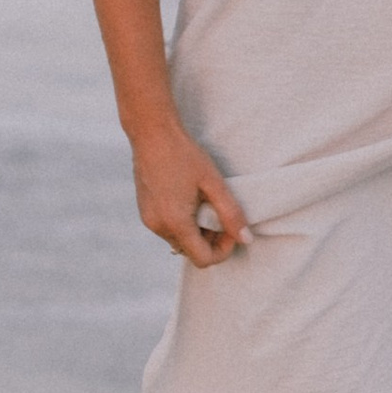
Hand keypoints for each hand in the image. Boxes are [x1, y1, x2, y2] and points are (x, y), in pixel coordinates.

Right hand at [131, 122, 249, 265]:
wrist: (152, 133)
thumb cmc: (184, 155)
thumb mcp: (214, 183)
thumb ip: (231, 214)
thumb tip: (246, 239)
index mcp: (175, 222)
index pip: (203, 259)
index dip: (223, 250)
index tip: (232, 229)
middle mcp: (158, 226)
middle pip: (191, 251)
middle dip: (211, 241)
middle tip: (223, 216)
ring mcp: (148, 220)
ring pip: (179, 241)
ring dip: (197, 232)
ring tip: (208, 205)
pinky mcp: (145, 212)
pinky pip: (168, 229)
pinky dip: (183, 224)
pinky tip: (192, 201)